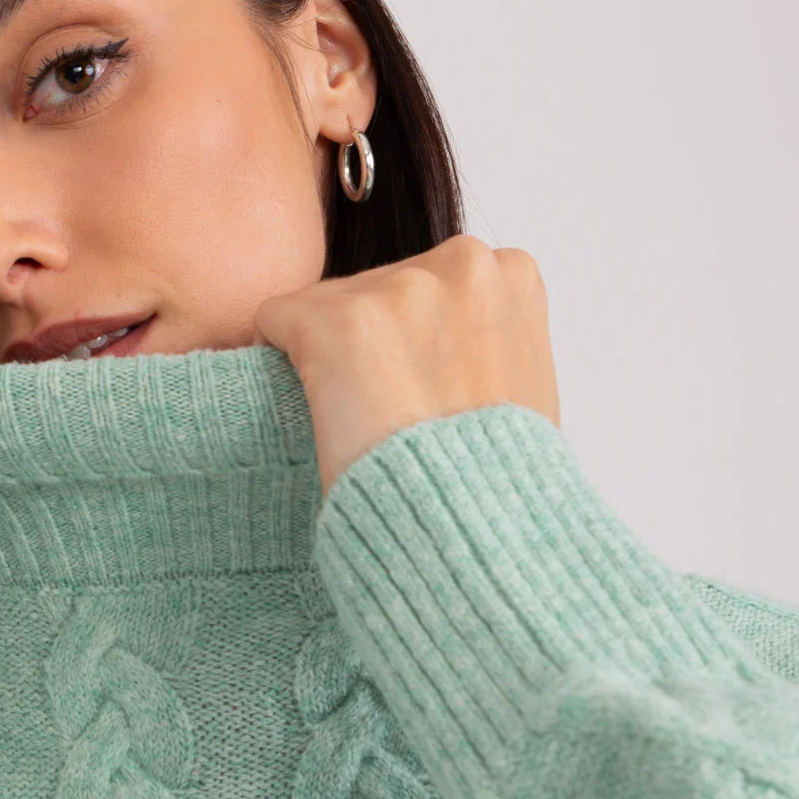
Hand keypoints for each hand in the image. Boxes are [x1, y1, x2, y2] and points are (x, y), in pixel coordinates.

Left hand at [254, 234, 560, 497]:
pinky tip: (318, 408)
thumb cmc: (496, 482)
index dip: (414, 342)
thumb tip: (448, 342)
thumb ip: (486, 340)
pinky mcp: (335, 321)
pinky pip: (274, 319)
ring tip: (365, 422)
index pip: (430, 282)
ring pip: (325, 304)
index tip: (421, 393)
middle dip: (372, 343)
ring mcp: (397, 289)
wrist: (472, 535)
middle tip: (389, 415)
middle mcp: (459, 263)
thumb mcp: (523, 389)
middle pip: (376, 285)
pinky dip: (277, 360)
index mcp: (510, 274)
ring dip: (329, 357)